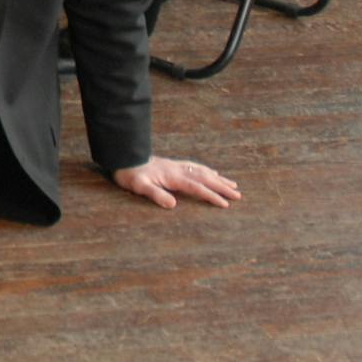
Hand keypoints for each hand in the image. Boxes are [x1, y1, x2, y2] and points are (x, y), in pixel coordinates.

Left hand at [112, 155, 239, 209]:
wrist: (123, 156)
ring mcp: (176, 166)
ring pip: (202, 171)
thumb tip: (173, 205)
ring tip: (232, 184)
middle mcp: (177, 170)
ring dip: (218, 178)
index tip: (226, 204)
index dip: (211, 196)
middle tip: (239, 195)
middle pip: (205, 178)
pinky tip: (211, 172)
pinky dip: (206, 170)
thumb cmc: (129, 174)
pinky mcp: (172, 165)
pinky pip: (194, 167)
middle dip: (222, 187)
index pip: (197, 187)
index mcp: (172, 177)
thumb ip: (155, 194)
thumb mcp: (139, 186)